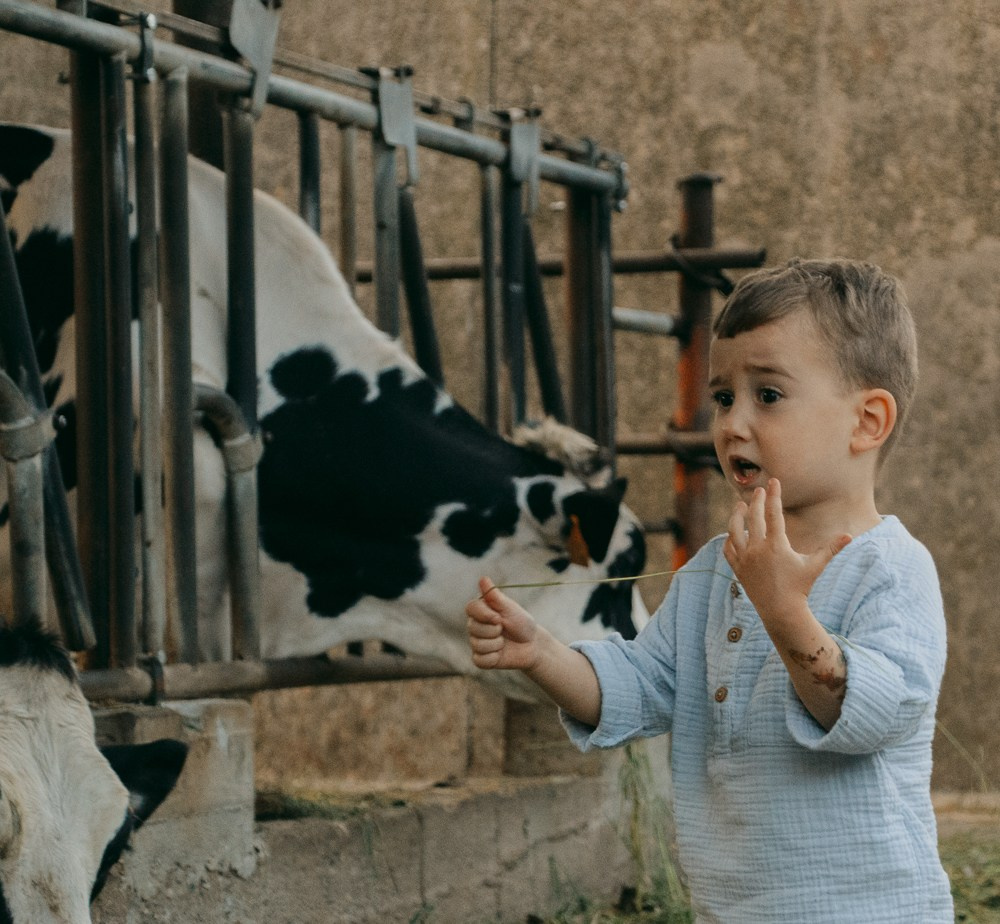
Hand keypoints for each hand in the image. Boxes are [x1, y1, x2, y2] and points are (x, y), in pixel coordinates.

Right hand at [466, 577, 540, 670]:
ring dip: (496, 645)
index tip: (498, 617)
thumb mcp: (510, 608)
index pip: (470, 608)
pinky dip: (493, 658)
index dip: (484, 614)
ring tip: (504, 642)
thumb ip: (495, 596)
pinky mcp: (481, 659)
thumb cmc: (521, 623)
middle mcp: (475, 626)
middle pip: (473, 628)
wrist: (532, 645)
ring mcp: (477, 642)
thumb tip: (483, 578)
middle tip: (504, 629)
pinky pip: (480, 660)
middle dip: (494, 631)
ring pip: (478, 645)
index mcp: (480, 611)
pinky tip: (500, 654)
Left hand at [723, 479, 850, 627]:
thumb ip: (831, 549)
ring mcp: (745, 559)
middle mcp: (757, 549)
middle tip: (758, 490)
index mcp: (776, 545)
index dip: (773, 496)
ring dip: (737, 515)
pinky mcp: (737, 568)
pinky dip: (730, 538)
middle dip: (756, 500)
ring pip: (734, 530)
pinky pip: (728, 549)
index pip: (773, 513)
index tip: (772, 481)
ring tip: (740, 505)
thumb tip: (849, 535)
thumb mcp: (815, 566)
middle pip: (753, 517)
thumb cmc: (800, 587)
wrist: (780, 611)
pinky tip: (733, 531)